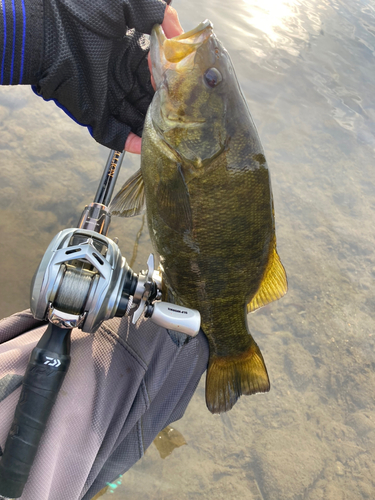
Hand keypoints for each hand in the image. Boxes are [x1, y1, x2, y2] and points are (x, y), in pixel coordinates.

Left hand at [34, 0, 178, 152]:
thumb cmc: (81, 14)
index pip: (159, 75)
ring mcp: (109, 100)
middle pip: (151, 101)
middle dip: (168, 109)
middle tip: (188, 116)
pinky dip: (130, 143)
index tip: (189, 86)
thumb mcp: (124, 3)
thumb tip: (180, 32)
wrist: (46, 34)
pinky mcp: (95, 116)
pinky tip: (146, 146)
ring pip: (138, 121)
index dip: (174, 81)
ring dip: (155, 129)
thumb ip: (154, 12)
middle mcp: (122, 80)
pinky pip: (116, 135)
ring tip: (175, 136)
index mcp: (130, 56)